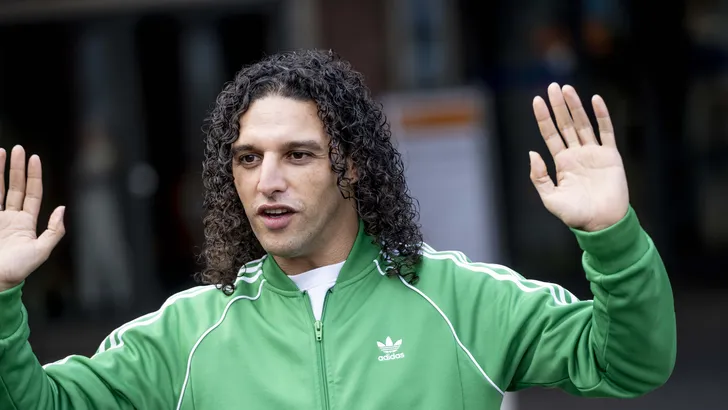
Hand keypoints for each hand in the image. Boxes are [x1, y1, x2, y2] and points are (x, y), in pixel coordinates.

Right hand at [0, 146, 64, 291]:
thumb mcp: (41, 251)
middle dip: (16, 168)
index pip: (32, 193)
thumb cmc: (18, 270)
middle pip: (15, 186)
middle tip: (17, 149)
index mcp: (26, 223)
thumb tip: (63, 209)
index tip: (34, 158)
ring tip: (0, 152)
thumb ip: (54, 231)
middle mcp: (11, 217)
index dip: (34, 176)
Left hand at [529, 83, 628, 231]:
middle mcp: (577, 154)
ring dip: (575, 106)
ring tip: (567, 89)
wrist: (602, 223)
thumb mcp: (550, 198)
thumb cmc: (575, 215)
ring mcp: (594, 153)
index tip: (537, 100)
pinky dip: (601, 116)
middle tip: (552, 86)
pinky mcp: (610, 156)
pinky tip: (595, 100)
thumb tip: (532, 152)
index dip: (544, 118)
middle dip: (558, 106)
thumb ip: (539, 176)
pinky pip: (606, 131)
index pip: (550, 134)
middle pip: (565, 124)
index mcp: (561, 163)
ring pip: (583, 124)